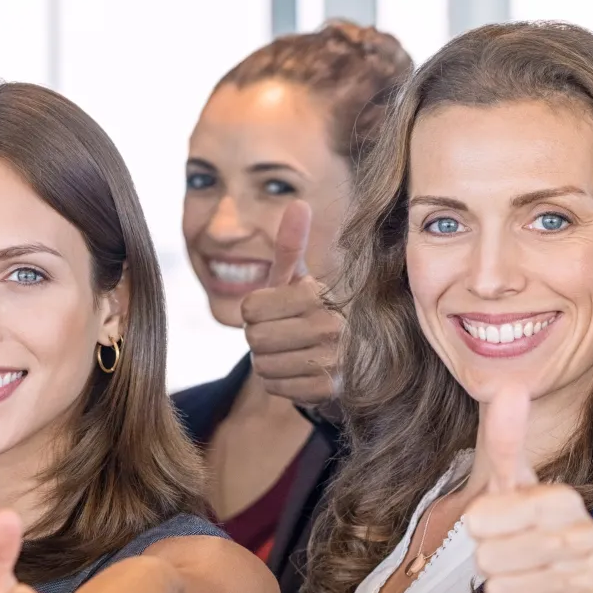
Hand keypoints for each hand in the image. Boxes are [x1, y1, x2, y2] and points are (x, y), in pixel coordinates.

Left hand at [240, 201, 342, 404]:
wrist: (342, 358)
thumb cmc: (307, 311)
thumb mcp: (297, 279)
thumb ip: (291, 245)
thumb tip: (297, 201)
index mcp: (319, 294)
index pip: (249, 308)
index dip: (254, 311)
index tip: (275, 311)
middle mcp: (332, 326)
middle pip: (254, 337)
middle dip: (259, 338)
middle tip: (281, 334)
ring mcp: (333, 361)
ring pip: (262, 365)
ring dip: (267, 361)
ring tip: (290, 352)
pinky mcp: (329, 390)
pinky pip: (275, 386)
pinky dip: (279, 382)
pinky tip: (298, 371)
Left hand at [467, 384, 592, 592]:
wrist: (592, 591)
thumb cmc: (540, 531)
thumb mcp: (518, 485)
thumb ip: (507, 440)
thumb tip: (508, 386)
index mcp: (564, 500)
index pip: (484, 518)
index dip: (480, 526)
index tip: (494, 524)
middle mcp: (585, 538)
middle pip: (488, 559)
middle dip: (490, 562)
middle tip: (513, 557)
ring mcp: (589, 581)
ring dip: (504, 591)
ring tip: (526, 580)